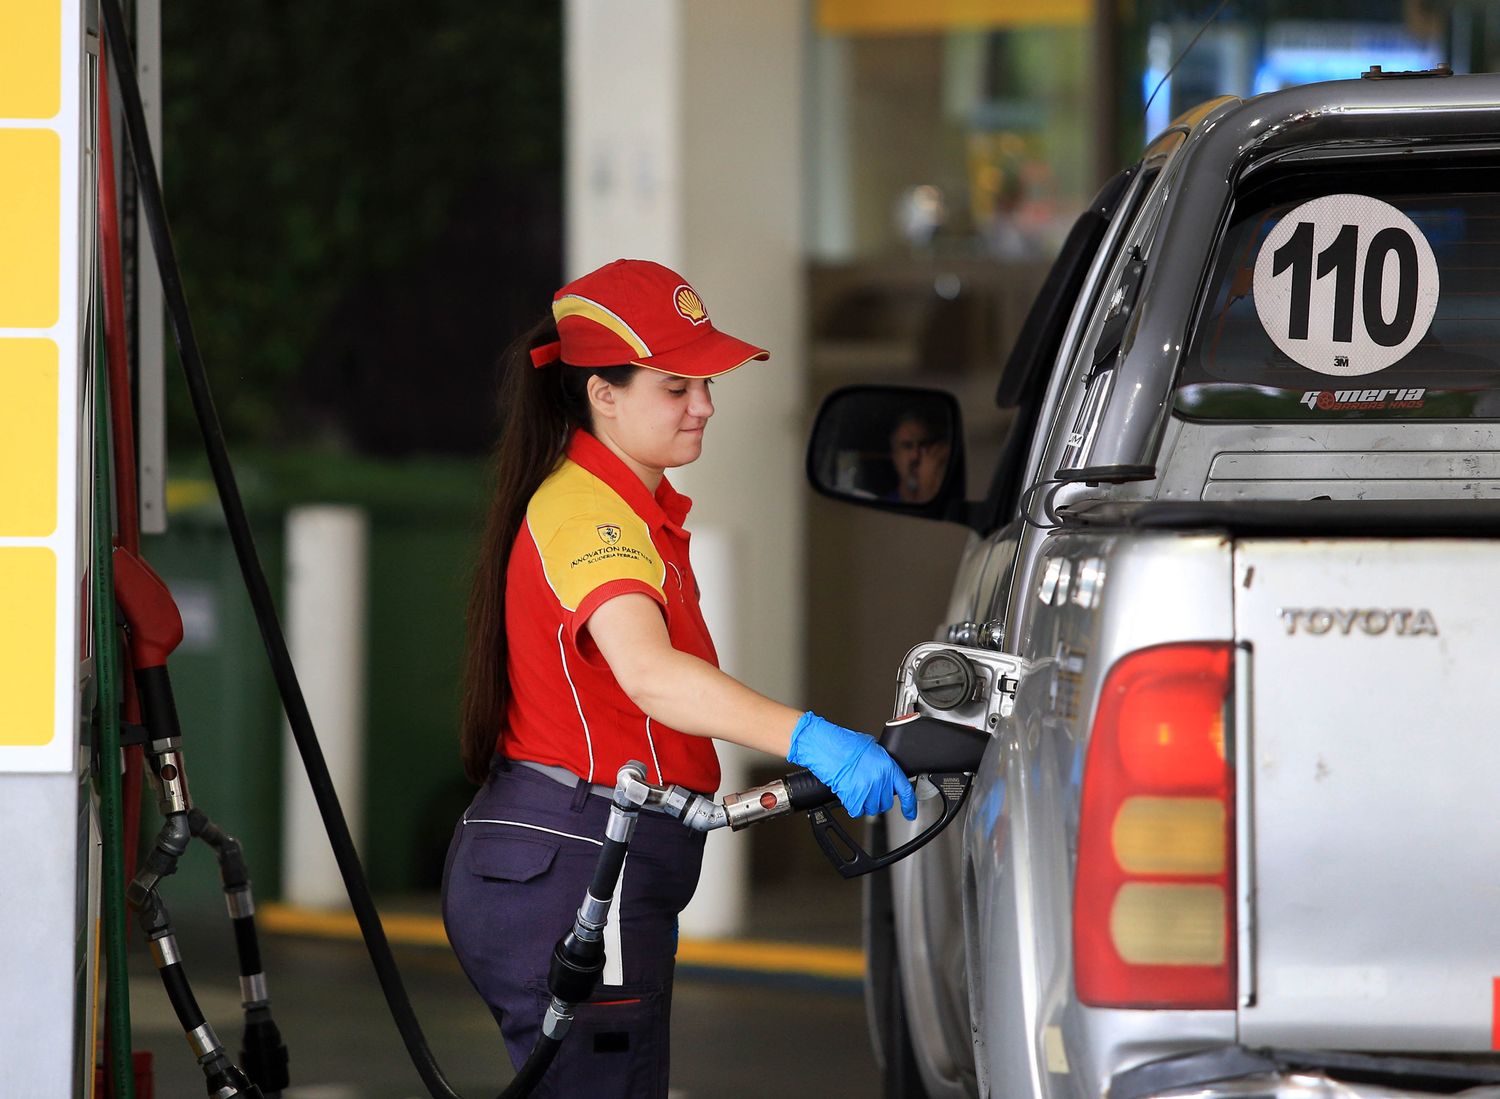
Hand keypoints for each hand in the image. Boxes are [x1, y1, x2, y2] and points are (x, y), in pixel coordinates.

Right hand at [787, 712, 916, 819]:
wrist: (828, 746)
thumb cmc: (846, 744)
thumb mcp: (872, 748)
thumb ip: (882, 763)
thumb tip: (883, 770)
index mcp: (888, 766)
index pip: (905, 790)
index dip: (909, 805)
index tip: (910, 812)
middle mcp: (880, 779)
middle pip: (886, 803)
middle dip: (878, 799)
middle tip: (869, 790)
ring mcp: (867, 790)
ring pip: (872, 808)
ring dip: (865, 803)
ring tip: (857, 790)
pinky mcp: (853, 798)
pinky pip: (857, 810)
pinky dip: (853, 806)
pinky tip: (849, 794)